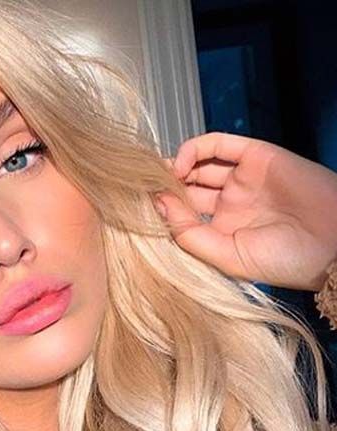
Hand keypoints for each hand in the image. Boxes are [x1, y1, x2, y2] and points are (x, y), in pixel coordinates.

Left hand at [157, 132, 336, 290]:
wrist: (332, 244)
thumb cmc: (285, 260)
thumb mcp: (227, 257)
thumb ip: (190, 235)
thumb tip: (157, 207)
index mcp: (221, 231)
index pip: (182, 216)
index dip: (161, 210)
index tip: (138, 210)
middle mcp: (228, 203)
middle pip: (186, 188)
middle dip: (164, 186)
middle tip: (141, 187)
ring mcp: (241, 178)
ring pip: (199, 164)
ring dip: (175, 167)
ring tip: (158, 175)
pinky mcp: (255, 155)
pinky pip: (219, 144)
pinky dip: (196, 148)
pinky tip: (180, 163)